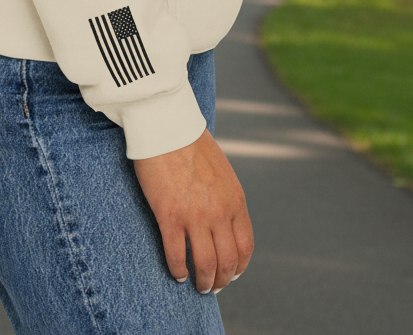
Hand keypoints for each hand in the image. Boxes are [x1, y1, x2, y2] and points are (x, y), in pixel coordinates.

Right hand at [134, 128, 253, 293]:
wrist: (167, 125)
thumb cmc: (190, 142)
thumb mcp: (221, 171)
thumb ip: (225, 197)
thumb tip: (222, 219)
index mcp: (235, 200)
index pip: (245, 246)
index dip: (239, 267)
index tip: (231, 274)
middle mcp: (220, 212)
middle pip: (227, 262)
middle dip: (221, 280)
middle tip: (212, 286)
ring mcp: (195, 216)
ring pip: (205, 265)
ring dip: (202, 282)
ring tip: (196, 285)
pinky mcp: (169, 216)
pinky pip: (177, 256)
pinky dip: (178, 271)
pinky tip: (176, 273)